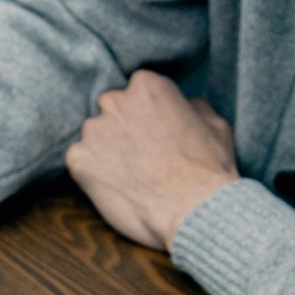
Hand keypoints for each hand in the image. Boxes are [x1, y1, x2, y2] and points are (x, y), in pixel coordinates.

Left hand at [65, 70, 240, 251]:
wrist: (193, 209)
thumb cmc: (208, 170)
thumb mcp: (215, 124)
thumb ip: (192, 105)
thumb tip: (186, 103)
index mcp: (147, 85)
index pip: (135, 92)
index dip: (145, 115)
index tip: (154, 134)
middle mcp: (115, 100)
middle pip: (111, 110)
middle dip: (122, 129)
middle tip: (141, 157)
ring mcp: (94, 130)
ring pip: (94, 136)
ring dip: (106, 151)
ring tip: (130, 176)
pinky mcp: (79, 160)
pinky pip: (78, 161)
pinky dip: (91, 173)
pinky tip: (116, 187)